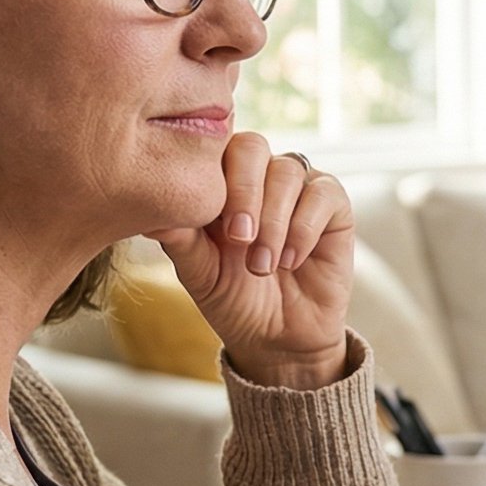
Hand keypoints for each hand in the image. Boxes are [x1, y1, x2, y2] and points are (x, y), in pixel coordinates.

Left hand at [148, 132, 352, 386]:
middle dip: (244, 193)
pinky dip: (303, 229)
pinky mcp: (333, 204)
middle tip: (239, 239)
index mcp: (221, 180)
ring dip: (273, 222)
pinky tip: (290, 261)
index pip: (214, 148)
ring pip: (287, 172)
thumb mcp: (200, 272)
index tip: (211, 227)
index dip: (214, 180)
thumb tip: (152, 215)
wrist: (278, 338)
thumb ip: (180, 239)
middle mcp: (260, 174)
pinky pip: (322, 194)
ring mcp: (298, 186)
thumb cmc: (234, 299)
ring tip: (262, 267)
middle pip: (253, 147)